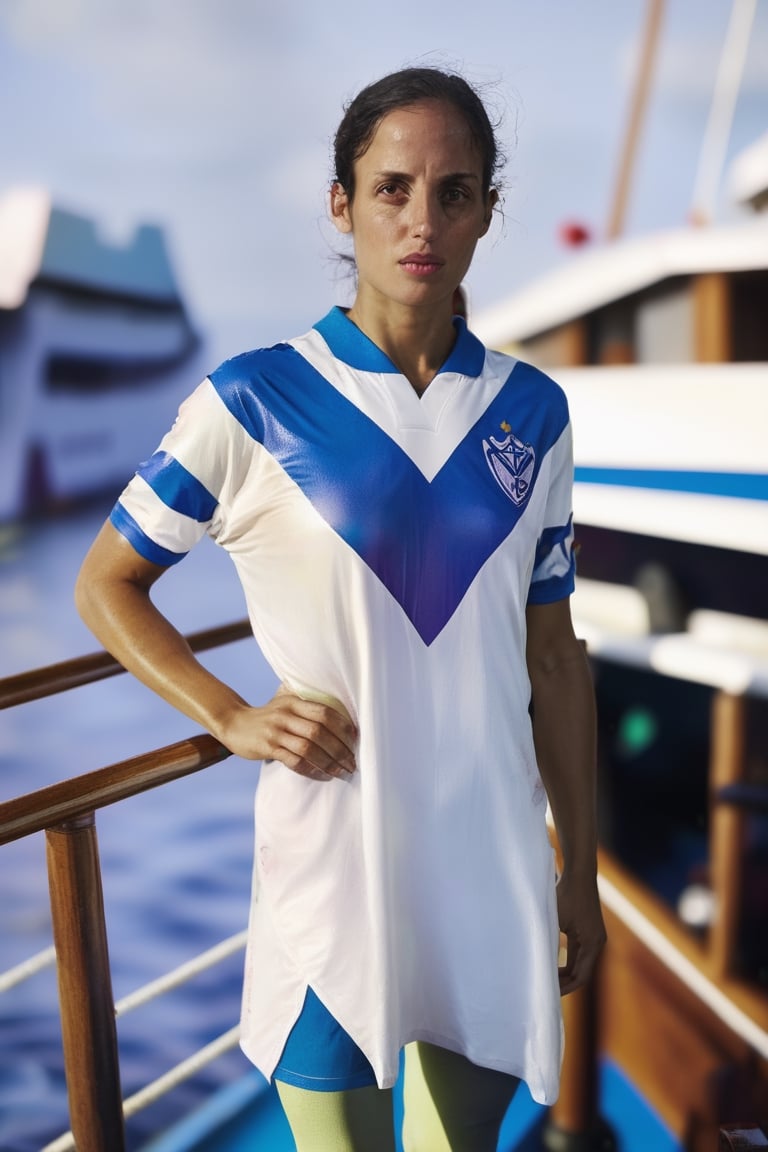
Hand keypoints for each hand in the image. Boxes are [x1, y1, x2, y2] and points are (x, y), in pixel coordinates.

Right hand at [219, 686, 356, 780]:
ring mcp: (275, 731)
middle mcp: (286, 714)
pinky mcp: (267, 747)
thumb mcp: (286, 704)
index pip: (325, 713)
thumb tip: (343, 725)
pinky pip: (294, 761)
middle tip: (353, 763)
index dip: (344, 727)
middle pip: (319, 731)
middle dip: (340, 749)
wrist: (234, 723)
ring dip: (328, 762)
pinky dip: (311, 770)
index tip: (356, 741)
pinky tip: (322, 776)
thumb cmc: (268, 717)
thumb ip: (308, 710)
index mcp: (294, 701)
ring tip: (341, 772)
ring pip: (308, 748)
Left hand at [555, 869, 605, 995]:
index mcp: (592, 944)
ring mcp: (595, 936)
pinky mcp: (590, 929)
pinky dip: (568, 960)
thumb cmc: (566, 895)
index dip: (565, 988)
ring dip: (566, 971)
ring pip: (581, 962)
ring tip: (547, 977)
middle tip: (545, 988)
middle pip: (582, 972)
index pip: (581, 977)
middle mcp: (597, 943)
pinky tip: (553, 961)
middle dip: (565, 982)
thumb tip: (543, 966)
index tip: (549, 992)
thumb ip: (552, 944)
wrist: (579, 872)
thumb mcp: (555, 921)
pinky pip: (581, 952)